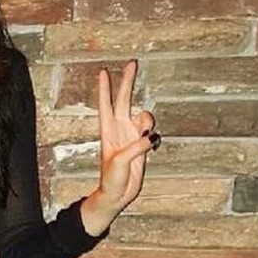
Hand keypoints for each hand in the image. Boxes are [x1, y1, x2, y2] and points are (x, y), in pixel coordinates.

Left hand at [80, 59, 157, 235]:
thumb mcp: (120, 162)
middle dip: (128, 81)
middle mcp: (119, 129)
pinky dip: (154, 135)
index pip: (106, 104)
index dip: (104, 88)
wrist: (117, 195)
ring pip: (144, 115)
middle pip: (124, 99)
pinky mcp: (142, 144)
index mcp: (108, 131)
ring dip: (148, 121)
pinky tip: (151, 145)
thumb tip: (150, 137)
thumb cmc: (111, 179)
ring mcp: (131, 135)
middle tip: (132, 63)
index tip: (103, 71)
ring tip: (146, 138)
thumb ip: (136, 147)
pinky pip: (152, 131)